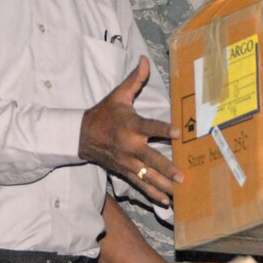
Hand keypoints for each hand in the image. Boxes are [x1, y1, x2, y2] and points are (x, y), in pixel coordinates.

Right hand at [79, 58, 182, 203]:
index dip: (164, 129)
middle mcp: (129, 146)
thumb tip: (145, 60)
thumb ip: (135, 80)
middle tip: (182, 175)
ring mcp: (126, 162)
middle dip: (166, 168)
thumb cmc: (104, 113)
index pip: (149, 127)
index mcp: (130, 125)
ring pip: (146, 176)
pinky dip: (152, 194)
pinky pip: (139, 185)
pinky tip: (166, 202)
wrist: (80, 136)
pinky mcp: (124, 172)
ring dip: (162, 185)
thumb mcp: (118, 95)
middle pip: (150, 158)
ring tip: (178, 192)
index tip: (179, 133)